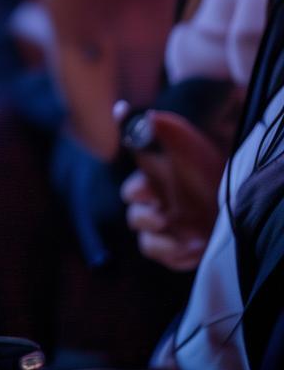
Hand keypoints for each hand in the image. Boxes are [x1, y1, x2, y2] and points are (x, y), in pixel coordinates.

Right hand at [117, 103, 224, 271]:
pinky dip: (179, 255)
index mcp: (154, 185)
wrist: (238, 195)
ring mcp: (170, 231)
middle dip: (145, 216)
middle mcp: (158, 208)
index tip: (149, 190)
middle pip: (134, 217)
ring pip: (147, 241)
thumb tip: (130, 110)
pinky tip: (197, 246)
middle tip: (162, 216)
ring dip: (162, 241)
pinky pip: (168, 259)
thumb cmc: (208, 167)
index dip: (135, 192)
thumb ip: (160, 127)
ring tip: (187, 236)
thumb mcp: (185, 141)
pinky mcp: (181, 250)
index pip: (131, 191)